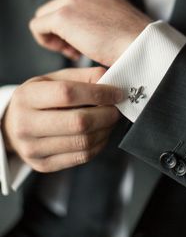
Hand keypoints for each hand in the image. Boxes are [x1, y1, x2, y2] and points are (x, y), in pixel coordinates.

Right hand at [2, 67, 122, 172]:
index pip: (68, 93)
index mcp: (27, 97)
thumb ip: (82, 77)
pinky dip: (99, 144)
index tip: (117, 93)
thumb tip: (110, 79)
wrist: (13, 126)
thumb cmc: (38, 99)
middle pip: (78, 122)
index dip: (98, 93)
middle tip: (117, 108)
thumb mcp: (53, 79)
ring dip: (106, 130)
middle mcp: (26, 125)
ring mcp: (33, 149)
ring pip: (83, 142)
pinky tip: (101, 133)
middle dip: (106, 114)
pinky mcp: (43, 165)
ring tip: (110, 120)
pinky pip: (81, 157)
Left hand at [29, 0, 150, 65]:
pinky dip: (46, 41)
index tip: (84, 39)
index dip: (71, 23)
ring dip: (54, 36)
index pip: (67, 1)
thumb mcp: (113, 16)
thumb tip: (77, 27)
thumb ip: (94, 13)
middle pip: (53, 8)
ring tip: (73, 51)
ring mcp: (71, 0)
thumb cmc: (132, 37)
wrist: (140, 44)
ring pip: (43, 17)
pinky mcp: (62, 16)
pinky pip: (37, 27)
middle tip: (77, 48)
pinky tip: (66, 51)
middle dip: (61, 30)